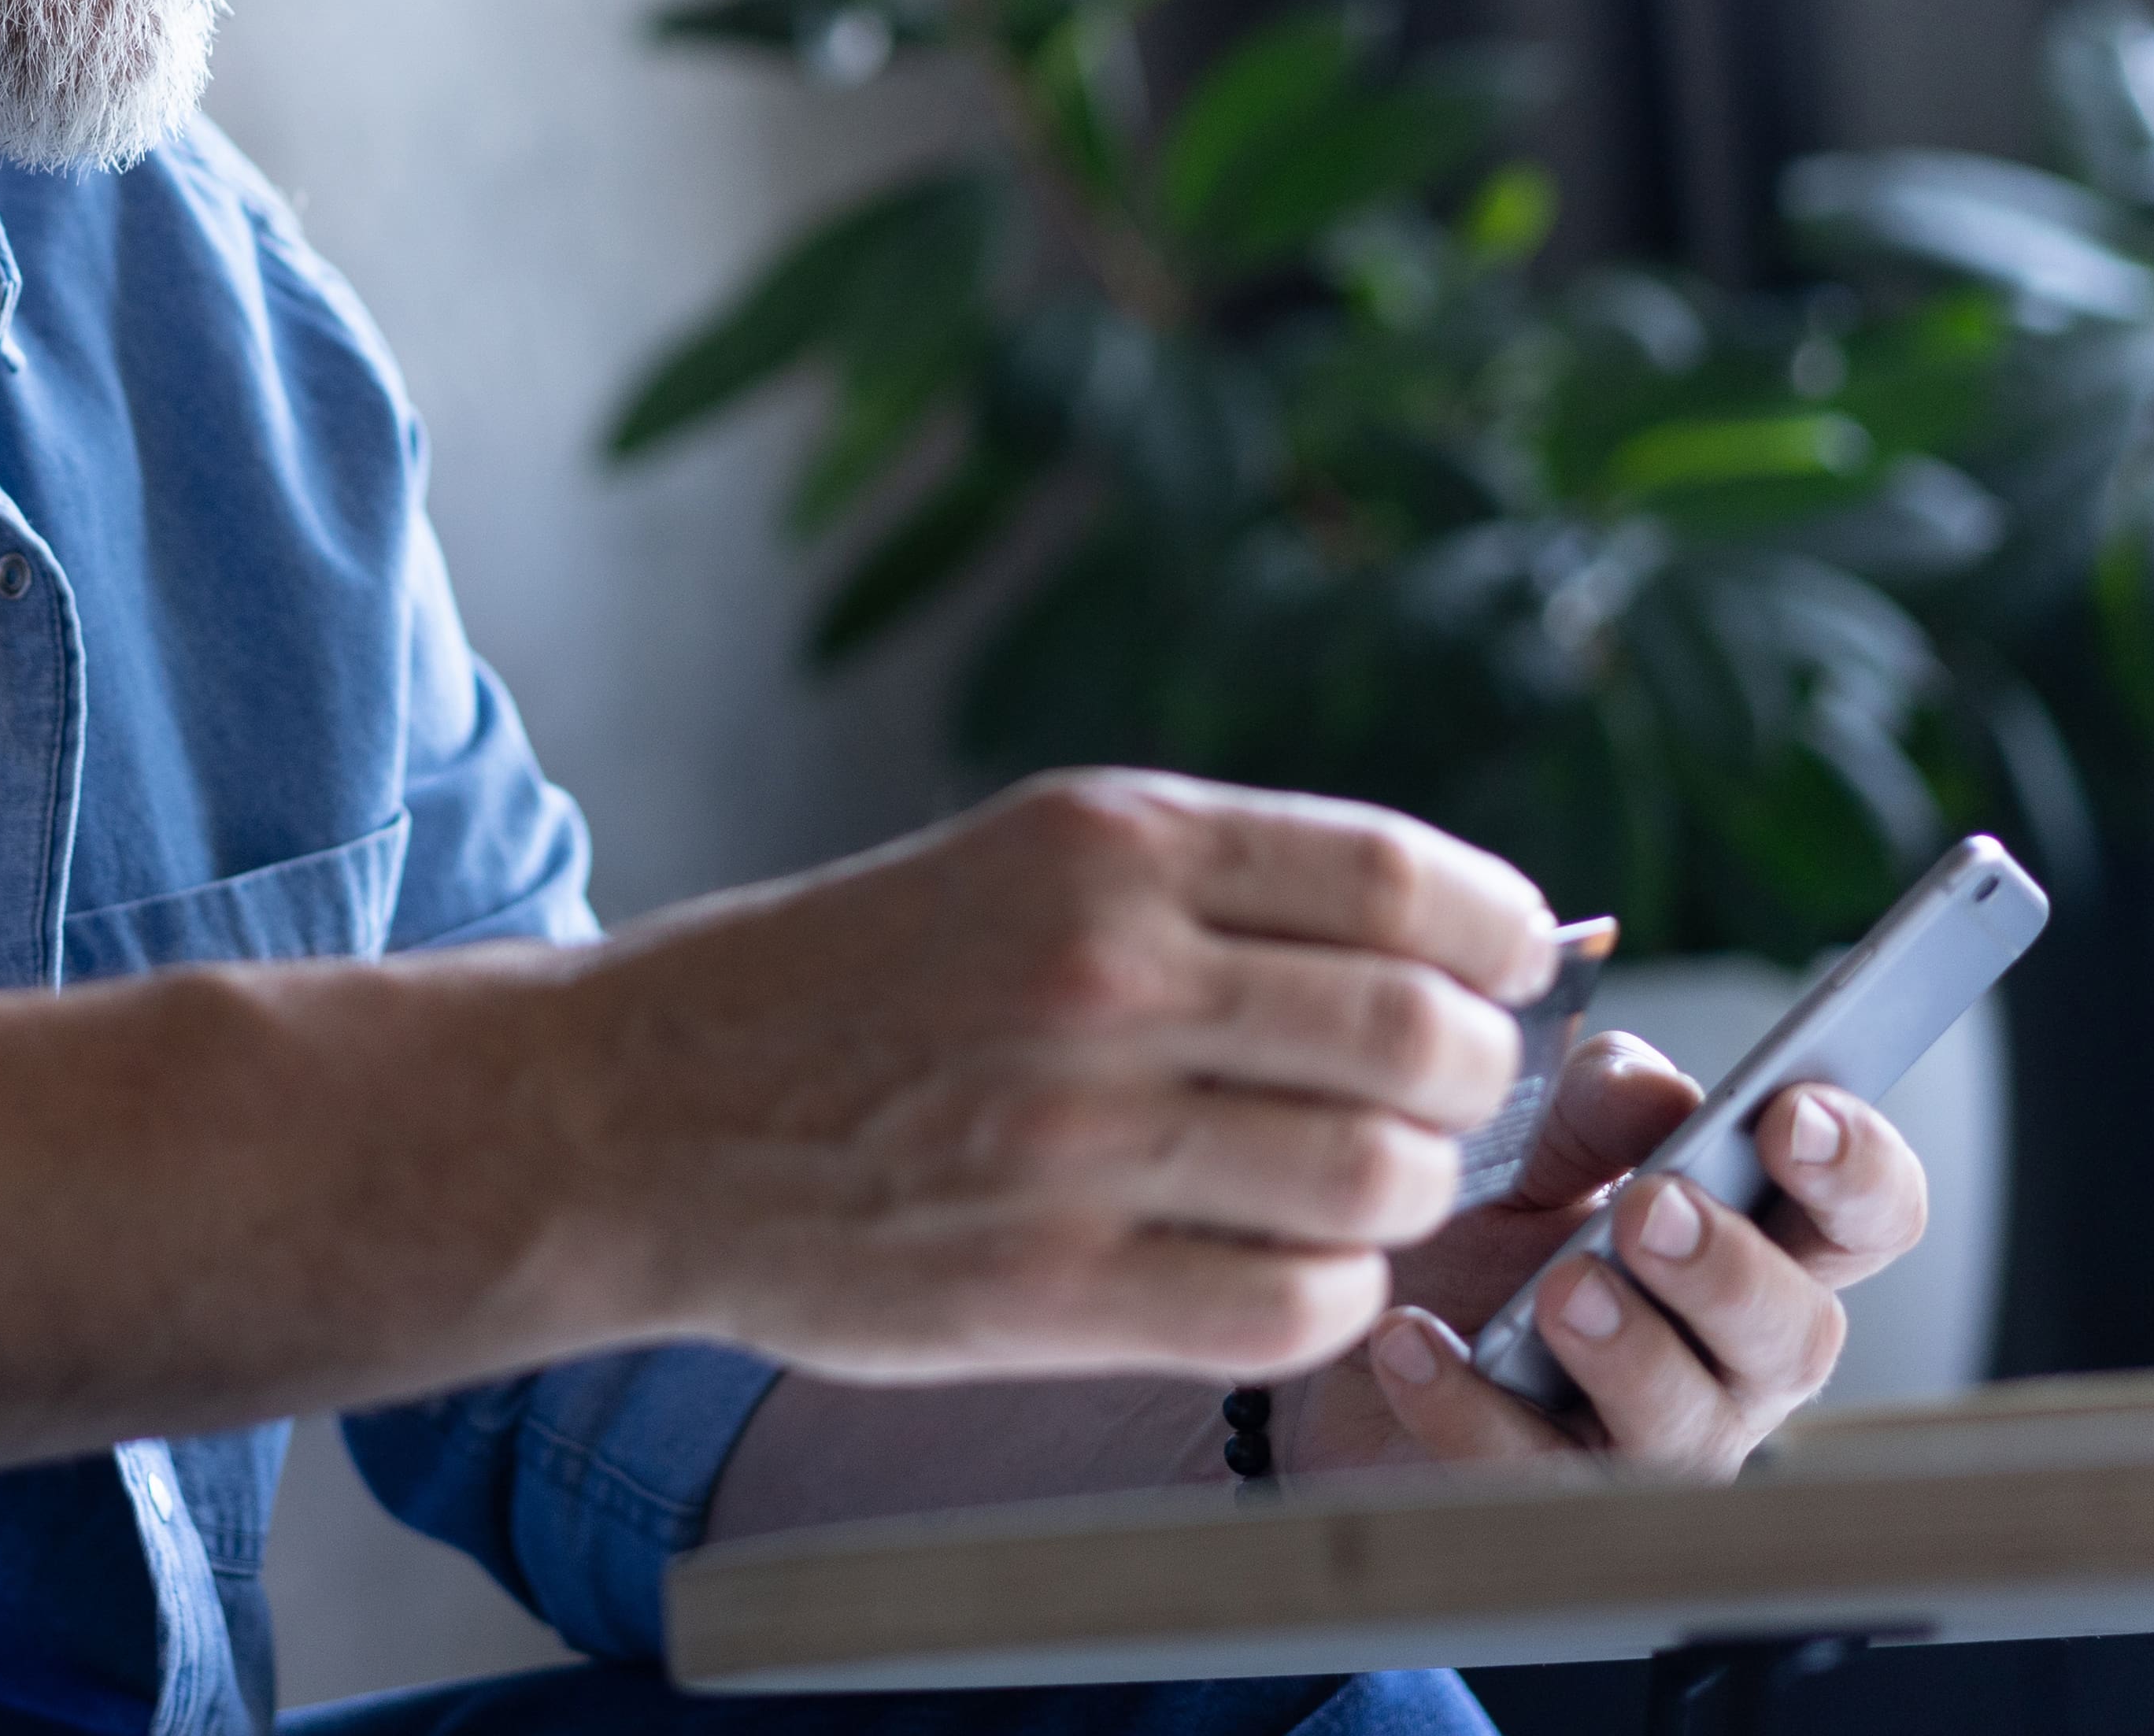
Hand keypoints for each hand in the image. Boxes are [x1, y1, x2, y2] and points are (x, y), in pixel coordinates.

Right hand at [561, 770, 1557, 1389]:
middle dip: (1473, 1075)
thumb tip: (1479, 934)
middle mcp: (1102, 976)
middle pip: (1420, 1038)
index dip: (1502, 933)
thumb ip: (1223, 893)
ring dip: (1402, 1195)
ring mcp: (1074, 1140)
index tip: (1515, 967)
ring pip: (1378, 1182)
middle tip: (1437, 1092)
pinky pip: (1293, 1309)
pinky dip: (1328, 1297)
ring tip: (1348, 1184)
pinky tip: (1278, 1264)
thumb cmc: (852, 986)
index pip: (1402, 878)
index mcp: (1103, 845)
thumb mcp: (1022, 865)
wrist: (637, 1111)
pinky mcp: (1046, 1289)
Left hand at [1286, 1033, 1928, 1483]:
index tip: (1789, 1117)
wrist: (1358, 1334)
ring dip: (1630, 1350)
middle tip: (1648, 1207)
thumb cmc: (1482, 1246)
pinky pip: (1534, 1473)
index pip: (1866, 1217)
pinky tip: (1412, 1342)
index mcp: (1755, 1252)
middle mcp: (1730, 1363)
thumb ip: (1599, 1106)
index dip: (1856, 1169)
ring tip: (1556, 1289)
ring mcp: (1651, 1445)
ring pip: (1689, 1427)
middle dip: (1732, 1268)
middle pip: (1800, 1334)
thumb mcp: (1534, 1152)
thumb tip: (1660, 1093)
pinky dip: (1468, 1407)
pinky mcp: (1552, 1502)